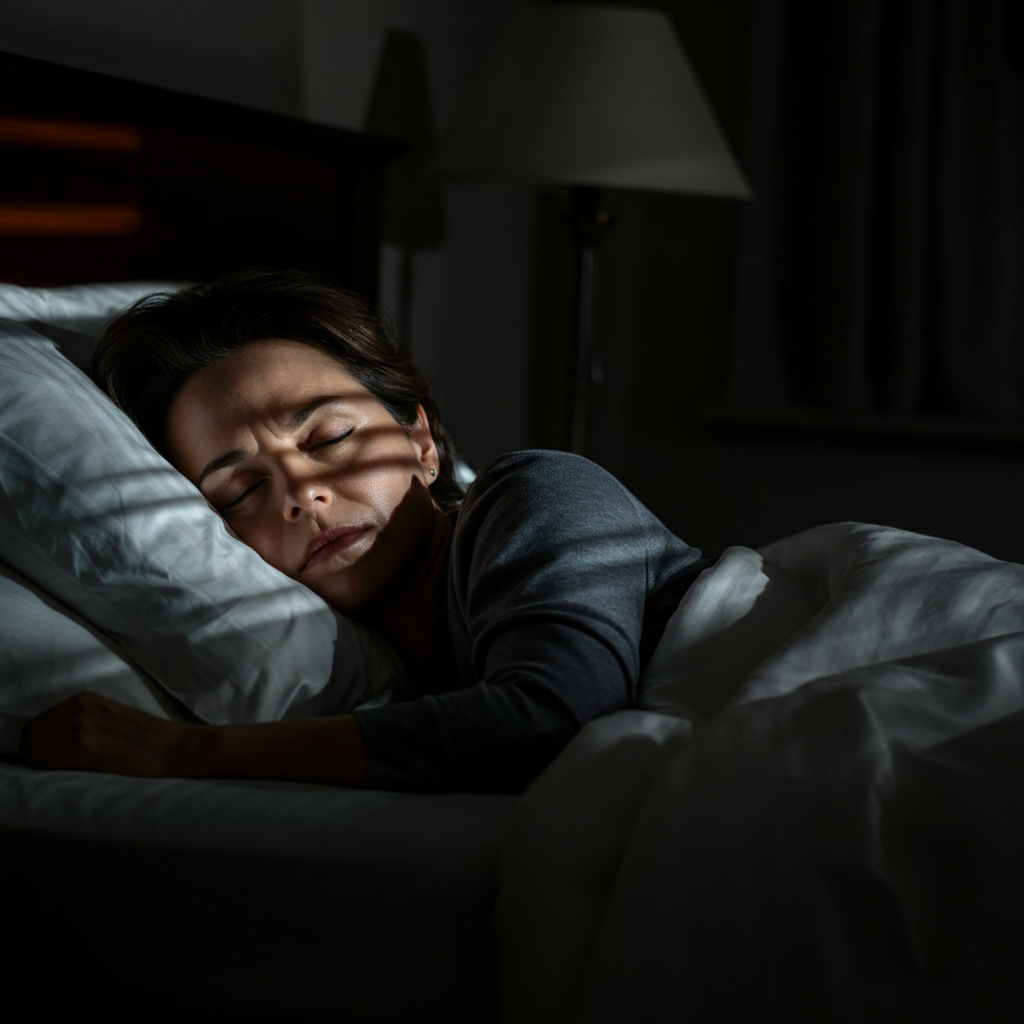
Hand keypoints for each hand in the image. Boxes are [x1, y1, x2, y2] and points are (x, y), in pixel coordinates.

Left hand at [20, 691, 190, 776]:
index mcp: (82, 699)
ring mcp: (79, 724)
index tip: (56, 761)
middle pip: (31, 741)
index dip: (40, 748)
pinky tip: (80, 773)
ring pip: (36, 755)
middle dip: (41, 759)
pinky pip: (48, 764)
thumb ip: (78, 722)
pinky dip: (57, 774)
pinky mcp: (83, 744)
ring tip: (76, 772)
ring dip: (49, 769)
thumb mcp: (107, 719)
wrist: (173, 748)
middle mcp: (77, 707)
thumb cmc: (144, 741)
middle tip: (66, 770)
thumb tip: (44, 743)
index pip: (34, 727)